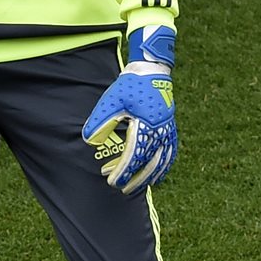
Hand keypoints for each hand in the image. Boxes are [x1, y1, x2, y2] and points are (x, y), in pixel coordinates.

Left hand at [82, 26, 177, 194]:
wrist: (152, 71)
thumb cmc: (130, 85)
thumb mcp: (111, 100)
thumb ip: (100, 121)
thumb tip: (89, 141)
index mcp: (145, 126)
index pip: (132, 156)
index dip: (122, 171)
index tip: (111, 181)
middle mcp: (160, 132)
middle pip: (148, 164)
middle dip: (133, 178)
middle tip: (120, 188)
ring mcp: (168, 132)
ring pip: (161, 162)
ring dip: (147, 176)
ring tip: (136, 186)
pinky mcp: (171, 129)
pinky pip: (170, 154)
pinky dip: (163, 167)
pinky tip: (156, 175)